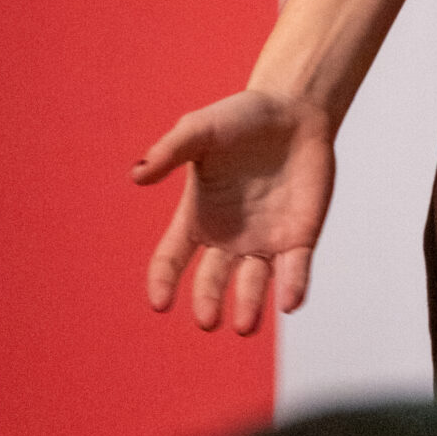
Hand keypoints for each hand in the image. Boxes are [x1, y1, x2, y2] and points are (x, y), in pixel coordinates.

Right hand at [133, 86, 335, 334]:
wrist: (295, 110)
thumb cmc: (242, 118)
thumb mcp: (202, 129)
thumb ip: (171, 150)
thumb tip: (137, 175)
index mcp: (199, 216)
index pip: (172, 258)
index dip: (163, 281)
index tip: (161, 302)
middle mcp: (229, 237)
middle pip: (212, 280)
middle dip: (209, 301)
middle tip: (208, 319)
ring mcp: (264, 241)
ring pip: (253, 284)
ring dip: (249, 306)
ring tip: (245, 325)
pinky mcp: (299, 239)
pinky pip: (294, 270)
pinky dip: (292, 287)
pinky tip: (290, 300)